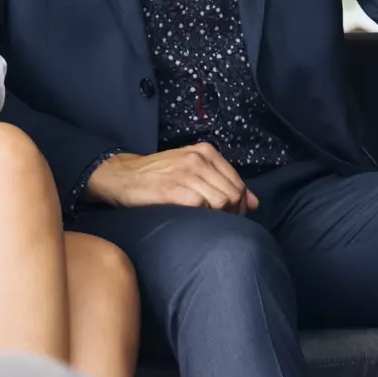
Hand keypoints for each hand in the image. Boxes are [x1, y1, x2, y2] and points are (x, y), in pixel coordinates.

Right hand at [86, 143, 259, 212]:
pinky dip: (204, 217)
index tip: (233, 216)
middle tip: (222, 224)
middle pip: (234, 193)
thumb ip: (222, 181)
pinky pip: (202, 207)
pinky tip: (195, 222)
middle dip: (234, 213)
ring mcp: (186, 174)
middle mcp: (199, 159)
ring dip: (220, 218)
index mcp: (206, 152)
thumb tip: (255, 203)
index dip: (241, 203)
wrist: (122, 176)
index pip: (239, 182)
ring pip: (222, 201)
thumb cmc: (158, 176)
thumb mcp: (192, 169)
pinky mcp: (173, 190)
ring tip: (210, 224)